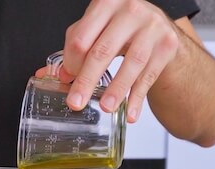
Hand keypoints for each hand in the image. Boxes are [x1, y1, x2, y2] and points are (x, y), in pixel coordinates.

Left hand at [36, 0, 179, 122]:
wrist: (159, 29)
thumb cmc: (122, 28)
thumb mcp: (96, 32)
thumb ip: (74, 50)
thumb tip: (46, 75)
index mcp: (105, 4)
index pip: (81, 38)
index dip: (71, 63)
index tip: (68, 80)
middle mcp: (129, 10)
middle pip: (102, 51)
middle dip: (87, 81)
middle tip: (76, 102)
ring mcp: (151, 27)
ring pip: (131, 63)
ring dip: (116, 89)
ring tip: (106, 107)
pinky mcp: (167, 44)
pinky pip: (149, 75)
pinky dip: (137, 97)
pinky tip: (129, 112)